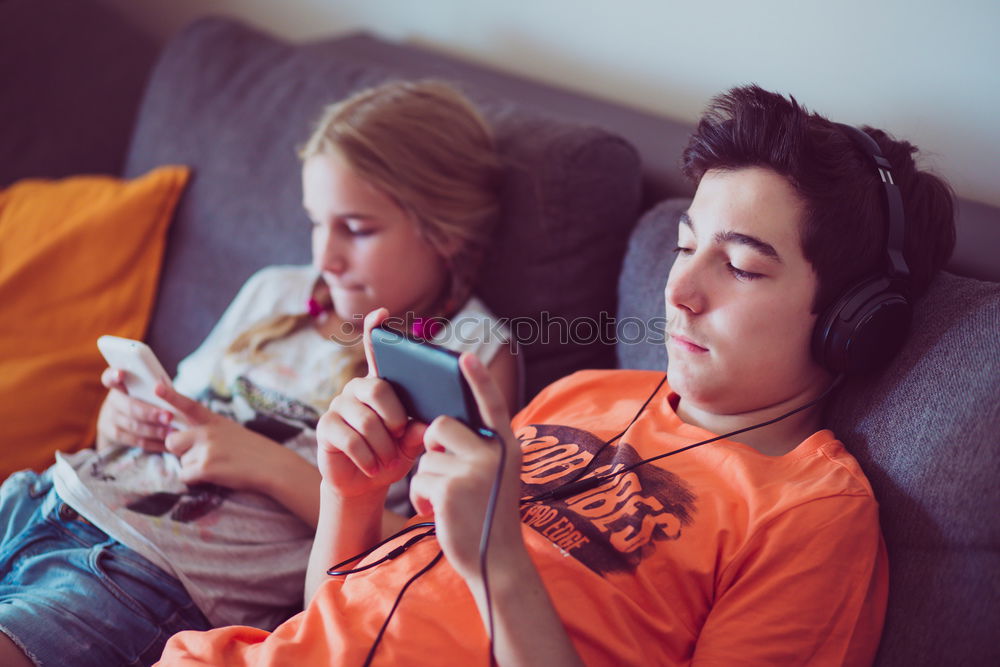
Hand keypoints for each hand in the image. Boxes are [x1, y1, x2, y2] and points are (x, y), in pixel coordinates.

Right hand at [95, 368, 175, 451]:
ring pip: (131, 425)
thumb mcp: (150, 391)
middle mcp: (112, 400)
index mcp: (121, 384)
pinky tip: (164, 443)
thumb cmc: (147, 400)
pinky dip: (150, 442)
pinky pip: (132, 440)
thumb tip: (168, 389)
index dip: (114, 375)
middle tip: (169, 417)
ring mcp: (109, 418)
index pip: (110, 377)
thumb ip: (157, 389)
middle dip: (150, 413)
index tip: (121, 374)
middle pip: (128, 406)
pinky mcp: (111, 434)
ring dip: (153, 430)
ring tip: (171, 432)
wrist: (129, 422)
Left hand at [155, 383, 278, 491]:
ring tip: (219, 467)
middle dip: (180, 451)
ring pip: (181, 462)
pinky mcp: (206, 467)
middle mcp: (208, 432)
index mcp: (215, 421)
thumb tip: (185, 441)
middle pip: (172, 441)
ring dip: (194, 469)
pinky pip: (185, 477)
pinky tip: (216, 477)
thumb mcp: (232, 432)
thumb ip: (210, 432)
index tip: (156, 386)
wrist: (275, 467)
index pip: (189, 406)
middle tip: (202, 457)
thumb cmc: (255, 452)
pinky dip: (196, 480)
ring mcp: (207, 449)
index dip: (171, 396)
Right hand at [315, 309, 426, 499]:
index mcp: (380, 384)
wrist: (364, 484)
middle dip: (395, 419)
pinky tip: (372, 467)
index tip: (382, 313)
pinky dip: (368, 458)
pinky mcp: (325, 426)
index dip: (376, 330)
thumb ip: (419, 431)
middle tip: (400, 438)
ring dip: (384, 448)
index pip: (375, 351)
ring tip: (387, 460)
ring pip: (368, 421)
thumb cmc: (392, 456)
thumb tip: (425, 424)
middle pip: (378, 389)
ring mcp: (339, 405)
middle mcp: (357, 388)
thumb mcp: (411, 444)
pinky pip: (351, 440)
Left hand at [409, 352, 524, 581]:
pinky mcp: (451, 489)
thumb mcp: (493, 476)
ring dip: (428, 481)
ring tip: (447, 502)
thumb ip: (478, 449)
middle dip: (433, 449)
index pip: (491, 405)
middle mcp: (494, 453)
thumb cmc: (487, 514)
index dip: (478, 379)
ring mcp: (474, 470)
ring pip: (426, 458)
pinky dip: (421, 498)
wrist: (494, 561)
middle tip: (446, 474)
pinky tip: (439, 512)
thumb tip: (439, 426)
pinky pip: (418, 479)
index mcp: (507, 446)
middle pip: (441, 427)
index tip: (464, 356)